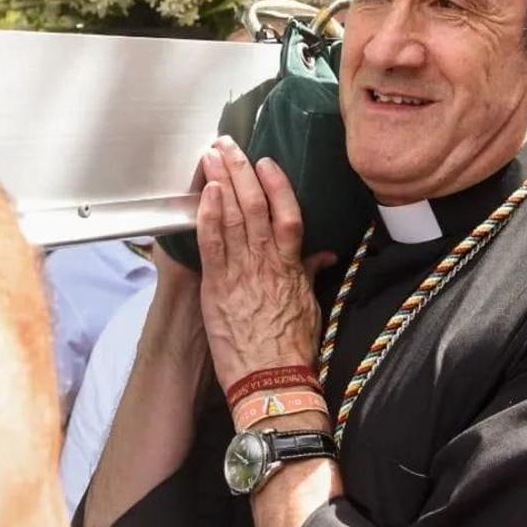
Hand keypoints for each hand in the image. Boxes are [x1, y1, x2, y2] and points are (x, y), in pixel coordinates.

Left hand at [196, 136, 327, 395]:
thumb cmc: (293, 348)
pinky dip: (208, 216)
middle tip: (227, 144)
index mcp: (291, 265)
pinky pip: (212, 244)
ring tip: (210, 156)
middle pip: (254, 205)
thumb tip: (323, 254)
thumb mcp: (309, 305)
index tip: (265, 161)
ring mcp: (241, 272)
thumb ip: (309, 273)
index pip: (287, 213)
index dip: (276, 184)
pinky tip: (203, 193)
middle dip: (240, 171)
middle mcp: (267, 262)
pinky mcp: (217, 287)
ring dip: (220, 182)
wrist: (272, 382)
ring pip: (232, 217)